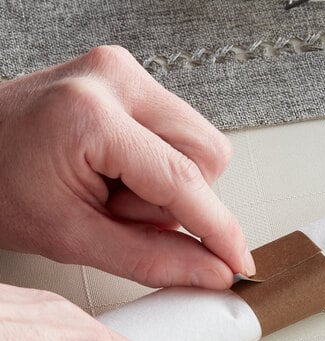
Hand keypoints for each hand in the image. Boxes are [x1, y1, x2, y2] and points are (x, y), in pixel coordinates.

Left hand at [0, 45, 254, 287]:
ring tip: (116, 189)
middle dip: (180, 199)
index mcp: (90, 115)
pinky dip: (163, 163)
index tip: (238, 261)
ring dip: (172, 183)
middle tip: (123, 211)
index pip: (182, 179)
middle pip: (206, 155)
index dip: (218, 228)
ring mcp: (125, 70)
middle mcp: (117, 78)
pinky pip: (181, 131)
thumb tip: (210, 270)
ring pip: (201, 144)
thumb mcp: (69, 237)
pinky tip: (122, 169)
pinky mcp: (130, 75)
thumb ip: (149, 258)